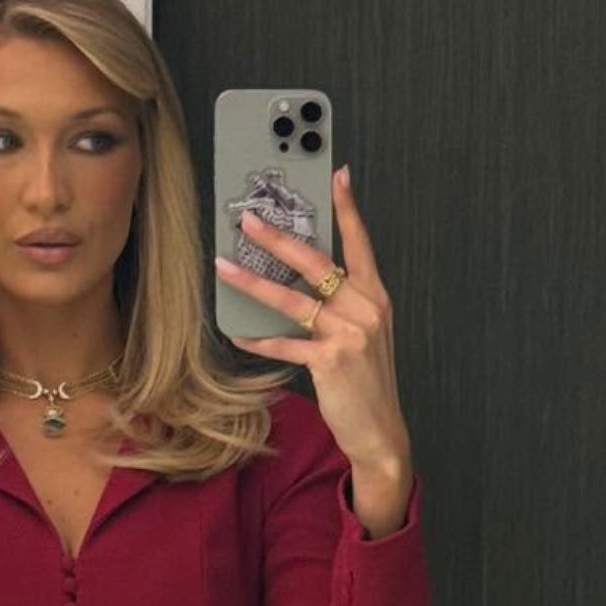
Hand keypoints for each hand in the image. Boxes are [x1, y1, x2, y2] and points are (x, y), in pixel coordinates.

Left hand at [215, 164, 411, 470]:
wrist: (381, 429)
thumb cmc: (366, 379)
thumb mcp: (364, 333)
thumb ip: (342, 304)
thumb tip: (299, 278)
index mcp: (375, 296)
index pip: (360, 243)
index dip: (348, 209)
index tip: (337, 175)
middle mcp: (364, 308)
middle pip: (315, 262)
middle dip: (277, 237)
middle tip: (248, 218)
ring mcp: (349, 333)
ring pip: (290, 299)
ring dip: (252, 282)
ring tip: (223, 265)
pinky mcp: (329, 360)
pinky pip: (283, 344)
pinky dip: (257, 339)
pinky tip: (236, 333)